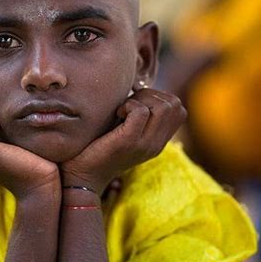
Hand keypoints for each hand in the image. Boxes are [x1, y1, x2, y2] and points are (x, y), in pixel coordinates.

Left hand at [61, 89, 186, 194]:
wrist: (81, 177)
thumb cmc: (96, 148)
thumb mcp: (123, 130)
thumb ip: (136, 115)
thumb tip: (136, 84)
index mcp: (157, 141)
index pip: (179, 110)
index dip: (159, 98)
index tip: (136, 104)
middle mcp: (155, 144)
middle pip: (175, 105)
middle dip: (151, 95)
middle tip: (128, 105)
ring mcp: (144, 144)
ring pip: (163, 106)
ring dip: (141, 99)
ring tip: (123, 110)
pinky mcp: (128, 142)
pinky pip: (141, 112)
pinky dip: (128, 105)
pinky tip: (115, 114)